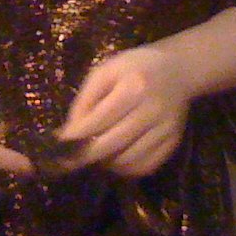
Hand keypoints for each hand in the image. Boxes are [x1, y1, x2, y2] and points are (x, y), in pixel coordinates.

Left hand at [55, 46, 191, 178]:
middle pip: (110, 146)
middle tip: (71, 159)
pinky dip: (126, 168)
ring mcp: (166, 129)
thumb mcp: (105, 72)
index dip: (74, 139)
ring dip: (106, 163)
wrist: (178, 69)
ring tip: (98, 152)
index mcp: (133, 86)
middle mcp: (152, 109)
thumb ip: (85, 101)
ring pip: (127, 161)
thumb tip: (68, 134)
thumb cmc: (135, 67)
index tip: (57, 148)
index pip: (97, 122)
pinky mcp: (173, 142)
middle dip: (85, 156)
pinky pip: (145, 167)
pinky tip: (118, 156)